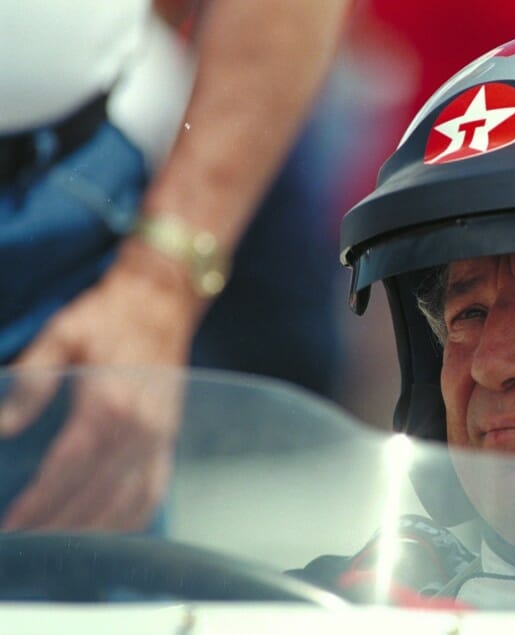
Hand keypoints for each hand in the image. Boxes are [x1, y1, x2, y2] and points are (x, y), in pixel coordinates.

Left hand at [0, 243, 202, 530]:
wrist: (162, 301)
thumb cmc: (108, 316)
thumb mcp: (61, 335)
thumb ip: (31, 381)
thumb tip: (4, 424)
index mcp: (108, 404)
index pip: (67, 469)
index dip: (38, 503)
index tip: (13, 524)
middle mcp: (137, 428)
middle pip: (93, 495)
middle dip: (55, 524)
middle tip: (24, 540)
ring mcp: (157, 437)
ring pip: (124, 502)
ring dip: (90, 531)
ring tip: (57, 544)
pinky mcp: (168, 438)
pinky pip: (154, 491)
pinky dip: (132, 519)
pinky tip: (108, 532)